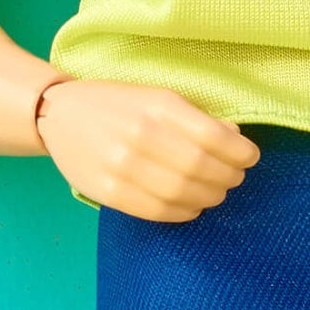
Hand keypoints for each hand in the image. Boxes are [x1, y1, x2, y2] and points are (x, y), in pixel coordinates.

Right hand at [36, 79, 258, 221]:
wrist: (59, 115)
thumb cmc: (116, 103)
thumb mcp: (157, 97)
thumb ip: (195, 118)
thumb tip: (235, 140)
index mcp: (156, 106)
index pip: (212, 136)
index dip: (240, 153)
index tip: (250, 157)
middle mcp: (140, 135)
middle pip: (201, 168)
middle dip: (228, 177)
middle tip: (234, 178)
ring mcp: (121, 167)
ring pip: (183, 194)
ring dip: (210, 197)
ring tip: (215, 192)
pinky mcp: (108, 193)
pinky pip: (158, 211)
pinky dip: (184, 212)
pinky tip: (191, 205)